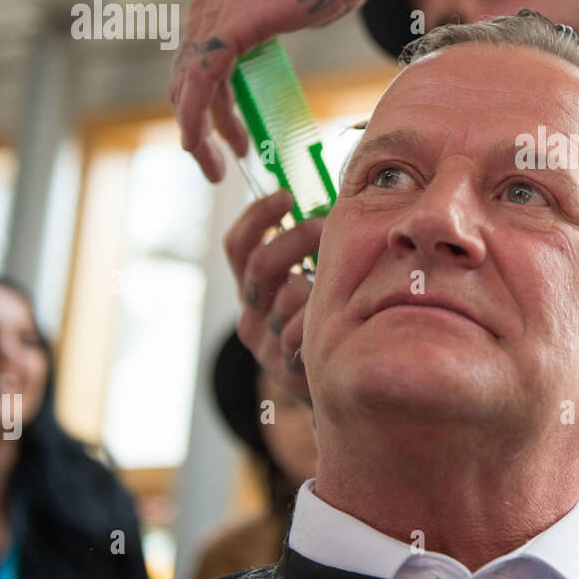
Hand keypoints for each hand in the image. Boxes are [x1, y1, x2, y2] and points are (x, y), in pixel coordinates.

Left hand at [171, 0, 409, 180]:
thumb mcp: (292, 5)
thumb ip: (268, 27)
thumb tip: (268, 50)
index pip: (198, 62)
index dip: (207, 106)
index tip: (228, 138)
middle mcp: (207, 1)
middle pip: (186, 78)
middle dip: (199, 126)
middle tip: (217, 163)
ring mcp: (215, 11)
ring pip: (188, 86)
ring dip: (197, 133)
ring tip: (217, 168)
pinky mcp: (230, 25)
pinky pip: (203, 83)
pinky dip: (198, 118)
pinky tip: (203, 146)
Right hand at [224, 190, 324, 399]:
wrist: (334, 382)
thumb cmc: (329, 317)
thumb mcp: (315, 279)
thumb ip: (313, 247)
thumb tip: (331, 199)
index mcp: (253, 285)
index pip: (239, 245)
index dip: (257, 216)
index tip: (286, 195)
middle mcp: (251, 312)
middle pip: (260, 265)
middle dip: (296, 239)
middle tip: (326, 227)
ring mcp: (264, 343)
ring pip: (285, 299)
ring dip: (315, 284)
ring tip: (340, 281)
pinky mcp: (284, 370)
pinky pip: (299, 336)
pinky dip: (319, 321)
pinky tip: (338, 316)